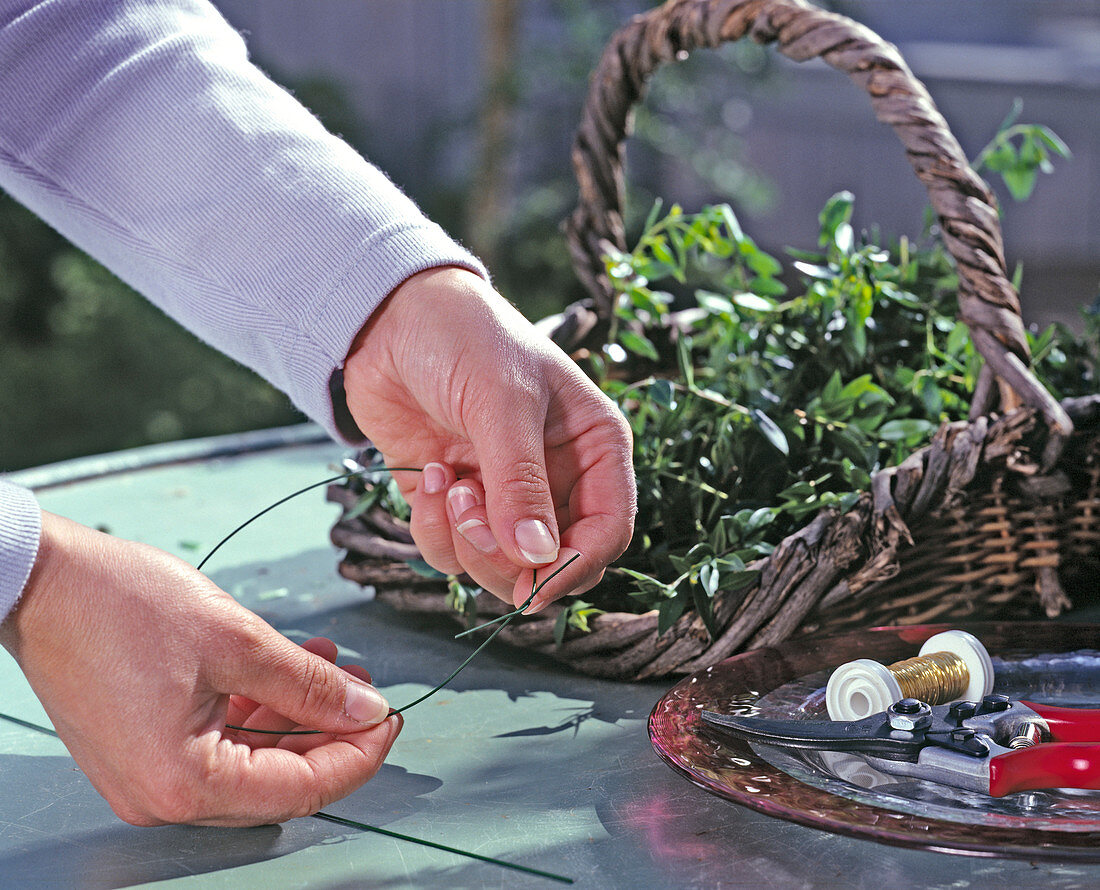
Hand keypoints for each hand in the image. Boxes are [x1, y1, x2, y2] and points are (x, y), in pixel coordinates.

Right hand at [0, 511, 401, 826]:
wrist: (45, 581)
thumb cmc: (122, 605)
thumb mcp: (238, 641)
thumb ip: (311, 684)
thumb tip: (367, 711)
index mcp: (183, 782)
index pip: (301, 789)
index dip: (358, 754)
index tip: (390, 718)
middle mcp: (161, 796)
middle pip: (278, 781)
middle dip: (329, 732)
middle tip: (364, 688)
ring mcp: (148, 775)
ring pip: (252, 760)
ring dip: (296, 713)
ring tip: (329, 663)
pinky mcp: (143, 748)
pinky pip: (218, 743)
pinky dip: (257, 709)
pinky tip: (285, 668)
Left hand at [344, 266, 635, 610]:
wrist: (390, 316)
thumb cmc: (465, 337)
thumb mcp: (503, 402)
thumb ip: (521, 484)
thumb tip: (537, 559)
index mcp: (593, 447)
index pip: (609, 530)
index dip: (577, 564)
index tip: (534, 581)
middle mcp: (557, 478)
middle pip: (553, 563)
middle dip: (509, 558)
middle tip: (471, 515)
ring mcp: (503, 494)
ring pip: (499, 567)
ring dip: (465, 539)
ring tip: (448, 482)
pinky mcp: (456, 503)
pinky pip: (450, 551)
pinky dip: (433, 528)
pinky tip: (427, 474)